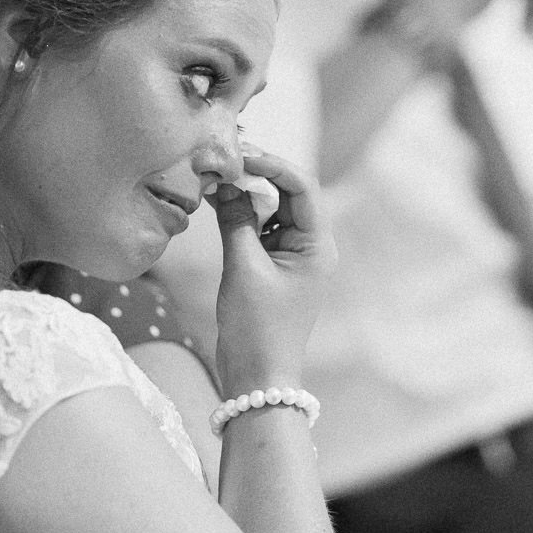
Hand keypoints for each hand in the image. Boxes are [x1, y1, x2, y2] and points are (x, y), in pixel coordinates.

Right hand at [210, 150, 335, 394]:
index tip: (239, 154)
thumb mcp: (244, 270)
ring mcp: (293, 256)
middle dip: (257, 174)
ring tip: (214, 177)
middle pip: (288, 193)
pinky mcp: (274, 266)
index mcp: (318, 246)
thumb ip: (236, 221)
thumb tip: (228, 182)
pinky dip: (240, 215)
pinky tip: (216, 202)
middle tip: (222, 158)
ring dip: (245, 193)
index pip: (302, 187)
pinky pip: (260, 229)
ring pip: (271, 209)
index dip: (272, 165)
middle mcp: (312, 246)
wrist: (257, 379)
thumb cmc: (257, 329)